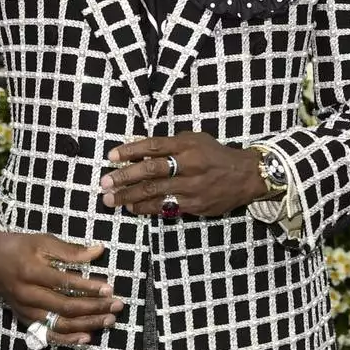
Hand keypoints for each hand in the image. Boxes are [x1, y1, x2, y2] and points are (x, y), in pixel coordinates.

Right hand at [0, 231, 123, 346]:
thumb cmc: (18, 247)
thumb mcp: (42, 241)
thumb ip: (70, 250)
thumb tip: (99, 251)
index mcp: (31, 271)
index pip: (65, 283)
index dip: (89, 287)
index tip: (110, 289)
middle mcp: (27, 294)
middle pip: (65, 307)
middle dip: (94, 308)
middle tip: (117, 306)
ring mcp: (25, 310)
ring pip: (59, 324)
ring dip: (87, 324)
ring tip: (108, 320)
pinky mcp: (25, 320)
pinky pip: (48, 334)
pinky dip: (68, 338)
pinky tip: (87, 338)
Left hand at [100, 132, 266, 217]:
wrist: (245, 176)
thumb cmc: (215, 155)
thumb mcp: (195, 140)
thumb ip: (170, 145)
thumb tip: (140, 152)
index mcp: (187, 146)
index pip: (153, 146)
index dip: (130, 151)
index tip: (111, 157)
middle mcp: (189, 165)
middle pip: (150, 172)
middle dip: (124, 178)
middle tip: (105, 183)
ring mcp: (192, 187)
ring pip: (155, 193)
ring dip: (130, 197)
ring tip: (111, 199)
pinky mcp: (195, 205)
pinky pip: (166, 207)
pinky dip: (147, 208)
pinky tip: (132, 208)